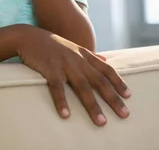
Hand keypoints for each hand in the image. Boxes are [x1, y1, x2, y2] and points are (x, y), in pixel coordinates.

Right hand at [16, 25, 130, 126]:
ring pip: (82, 87)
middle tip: (124, 114)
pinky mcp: (50, 69)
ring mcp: (65, 64)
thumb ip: (90, 55)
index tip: (128, 96)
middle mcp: (78, 59)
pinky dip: (62, 102)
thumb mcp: (74, 47)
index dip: (118, 82)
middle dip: (113, 99)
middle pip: (99, 81)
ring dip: (93, 106)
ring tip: (101, 122)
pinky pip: (57, 88)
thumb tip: (105, 59)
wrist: (29, 36)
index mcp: (85, 55)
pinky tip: (66, 114)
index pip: (106, 69)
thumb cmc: (52, 44)